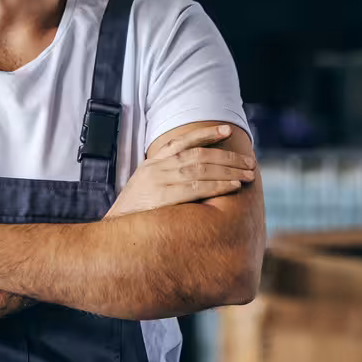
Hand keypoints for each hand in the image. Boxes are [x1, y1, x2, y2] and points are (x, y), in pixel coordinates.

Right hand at [106, 124, 255, 219]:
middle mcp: (155, 168)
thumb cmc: (133, 214)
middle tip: (249, 162)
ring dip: (228, 171)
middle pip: (198, 154)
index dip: (206, 134)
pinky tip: (234, 186)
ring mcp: (158, 182)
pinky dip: (217, 185)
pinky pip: (195, 189)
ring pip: (200, 169)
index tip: (226, 130)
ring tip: (248, 174)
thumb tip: (194, 175)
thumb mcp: (145, 188)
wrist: (111, 231)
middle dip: (227, 157)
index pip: (182, 141)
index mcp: (151, 163)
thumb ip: (165, 178)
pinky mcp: (161, 199)